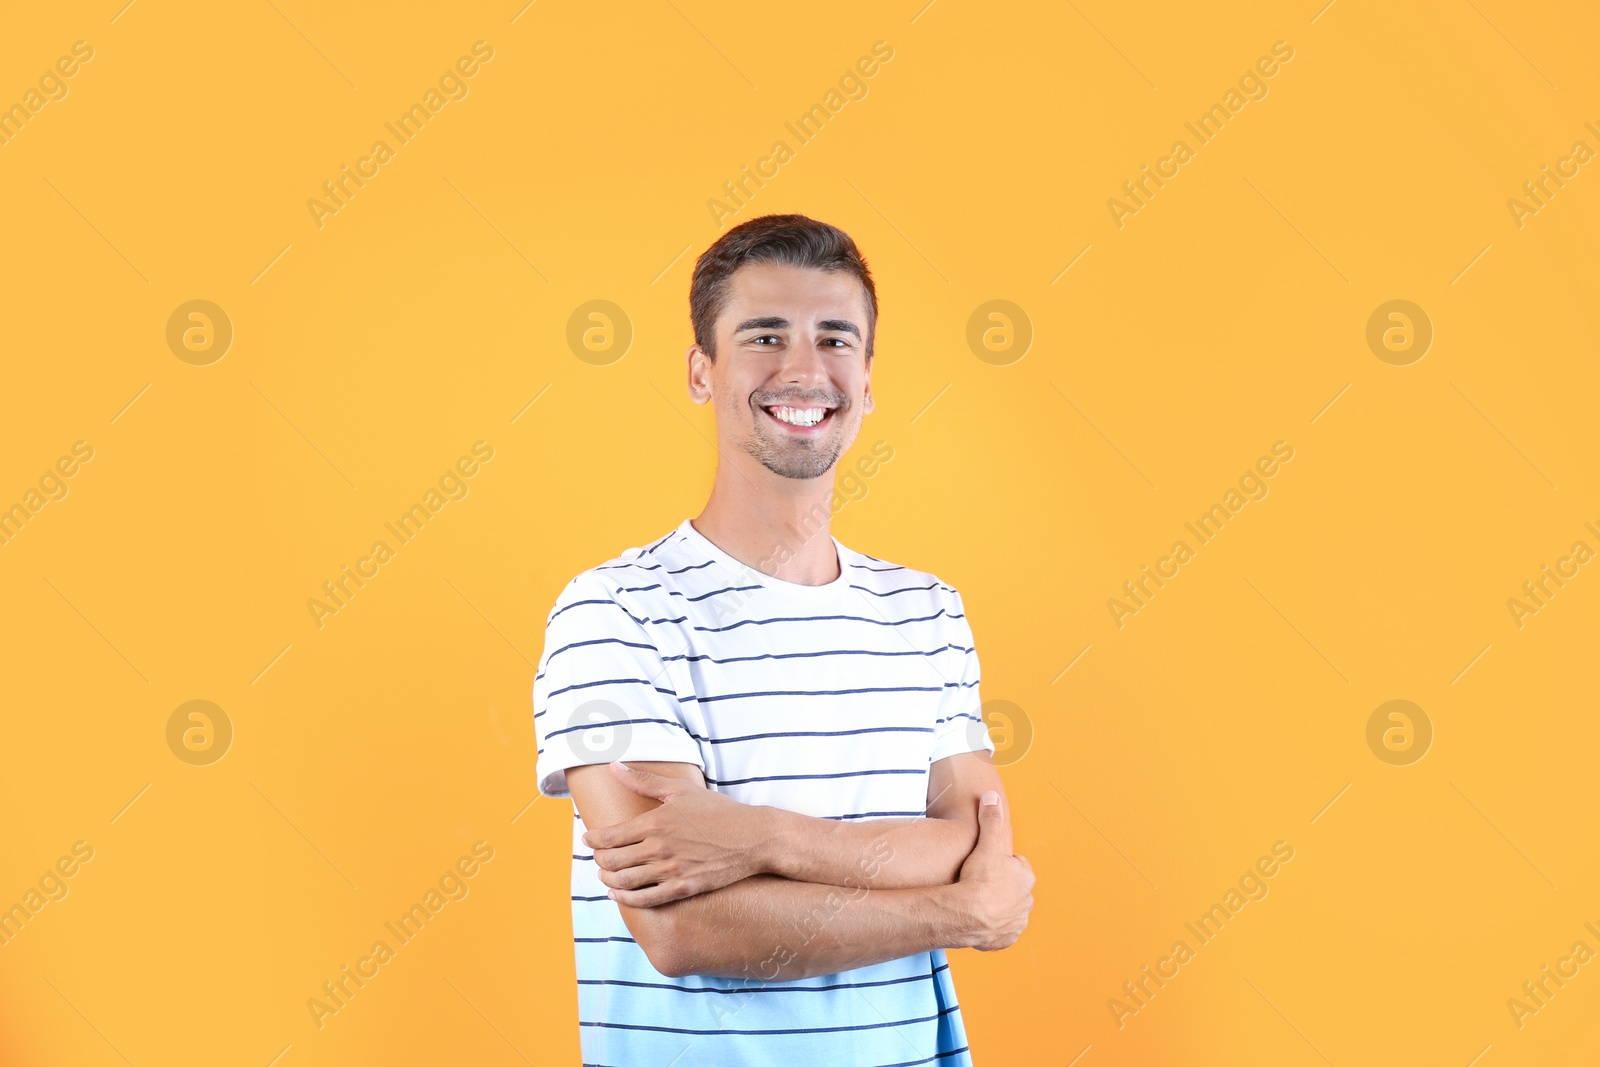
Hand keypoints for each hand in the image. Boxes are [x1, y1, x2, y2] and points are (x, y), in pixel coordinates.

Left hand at [582, 761, 768, 906]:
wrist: (753, 837)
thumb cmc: (718, 811)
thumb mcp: (680, 790)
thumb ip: (643, 781)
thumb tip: (614, 766)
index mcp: (655, 822)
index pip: (609, 836)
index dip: (593, 839)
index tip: (590, 838)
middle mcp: (659, 848)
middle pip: (612, 861)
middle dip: (599, 860)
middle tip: (599, 856)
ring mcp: (671, 871)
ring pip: (624, 881)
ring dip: (608, 879)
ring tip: (606, 874)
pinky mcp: (683, 889)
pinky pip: (645, 900)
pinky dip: (625, 899)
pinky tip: (618, 894)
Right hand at [951, 790, 1034, 950]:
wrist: (968, 915)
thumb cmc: (980, 880)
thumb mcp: (987, 843)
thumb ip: (991, 819)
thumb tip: (991, 796)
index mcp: (1025, 877)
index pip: (1016, 866)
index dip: (1000, 863)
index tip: (987, 865)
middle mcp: (1026, 901)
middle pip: (1013, 889)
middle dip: (1000, 887)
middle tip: (980, 883)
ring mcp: (1016, 922)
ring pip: (1008, 911)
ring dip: (996, 908)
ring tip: (978, 903)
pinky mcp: (1005, 939)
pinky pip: (1000, 932)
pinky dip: (992, 928)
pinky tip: (979, 921)